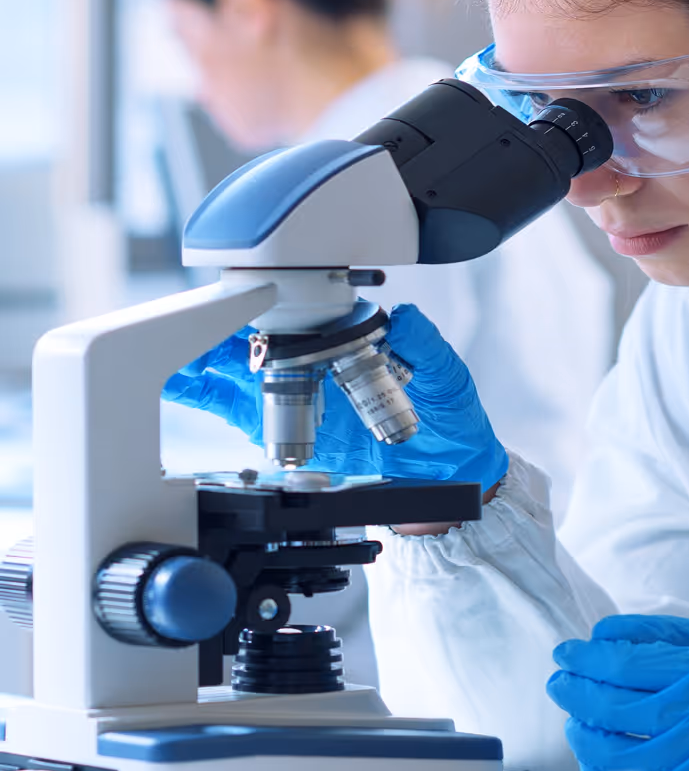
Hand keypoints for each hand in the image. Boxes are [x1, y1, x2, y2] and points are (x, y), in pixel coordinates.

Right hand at [163, 304, 507, 491]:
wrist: (445, 474)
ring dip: (194, 355)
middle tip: (176, 322)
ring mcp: (289, 390)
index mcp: (344, 337)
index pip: (295, 310)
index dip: (263, 300)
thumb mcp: (447, 379)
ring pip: (228, 365)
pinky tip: (174, 383)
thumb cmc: (447, 419)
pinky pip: (231, 405)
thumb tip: (407, 321)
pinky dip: (199, 393)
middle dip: (209, 323)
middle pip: (249, 332)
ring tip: (159, 347)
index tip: (237, 297)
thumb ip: (428, 350)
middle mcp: (309, 358)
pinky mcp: (276, 426)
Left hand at [546, 614, 688, 770]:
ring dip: (581, 734)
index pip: (625, 664)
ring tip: (575, 720)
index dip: (585, 658)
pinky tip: (595, 757)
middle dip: (572, 691)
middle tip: (559, 683)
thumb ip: (660, 632)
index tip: (565, 654)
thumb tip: (600, 633)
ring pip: (614, 755)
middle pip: (611, 707)